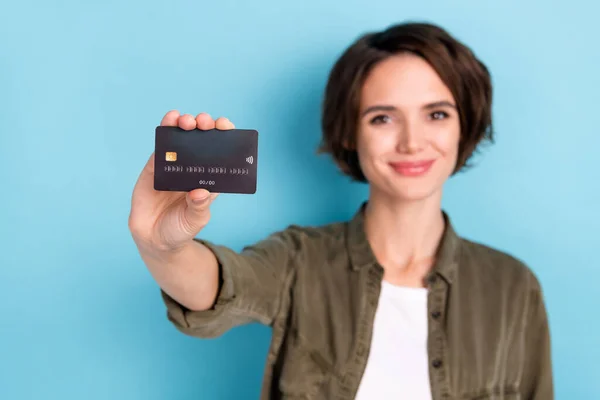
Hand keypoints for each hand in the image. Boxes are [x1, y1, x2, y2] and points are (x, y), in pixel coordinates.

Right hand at [128, 110, 234, 251]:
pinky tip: (170, 118)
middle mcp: (193, 168)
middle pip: (202, 141)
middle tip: (205, 122)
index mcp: (209, 179)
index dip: (225, 138)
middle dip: (206, 127)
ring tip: (187, 120)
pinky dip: (166, 129)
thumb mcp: (194, 221)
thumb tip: (201, 192)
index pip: (221, 154)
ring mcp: (174, 165)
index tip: (226, 127)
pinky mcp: (155, 166)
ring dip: (185, 124)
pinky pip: (161, 145)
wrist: (153, 238)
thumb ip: (198, 207)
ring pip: (182, 138)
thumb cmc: (179, 229)